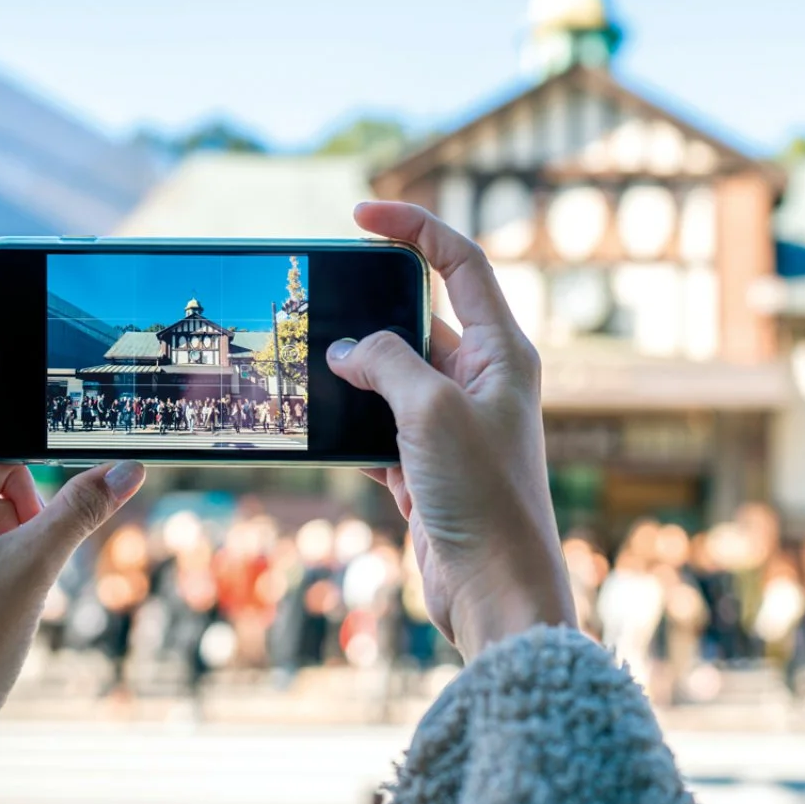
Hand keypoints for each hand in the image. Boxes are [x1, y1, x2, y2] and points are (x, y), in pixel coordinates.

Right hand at [327, 203, 575, 659]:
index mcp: (501, 350)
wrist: (494, 590)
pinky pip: (377, 427)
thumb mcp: (431, 410)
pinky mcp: (426, 466)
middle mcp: (481, 379)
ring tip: (303, 364)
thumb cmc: (484, 495)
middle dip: (367, 311)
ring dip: (350, 373)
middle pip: (416, 318)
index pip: (461, 262)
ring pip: (390, 376)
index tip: (360, 214)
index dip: (413, 227)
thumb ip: (385, 363)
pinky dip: (347, 425)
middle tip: (314, 301)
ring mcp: (452, 423)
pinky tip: (314, 428)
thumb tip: (345, 351)